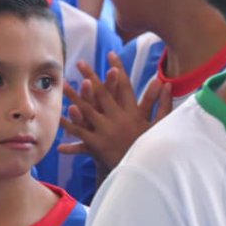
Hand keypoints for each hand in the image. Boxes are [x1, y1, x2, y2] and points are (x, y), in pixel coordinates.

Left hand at [60, 52, 172, 169]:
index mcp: (132, 112)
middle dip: (91, 77)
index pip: (124, 85)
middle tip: (81, 64)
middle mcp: (117, 118)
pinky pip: (79, 132)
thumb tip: (167, 84)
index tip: (111, 55)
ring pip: (86, 110)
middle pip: (101, 94)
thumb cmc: (152, 147)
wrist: (142, 170)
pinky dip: (69, 123)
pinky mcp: (96, 143)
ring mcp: (105, 131)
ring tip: (63, 84)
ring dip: (74, 96)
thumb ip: (164, 103)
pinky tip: (58, 115)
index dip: (117, 69)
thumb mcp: (161, 125)